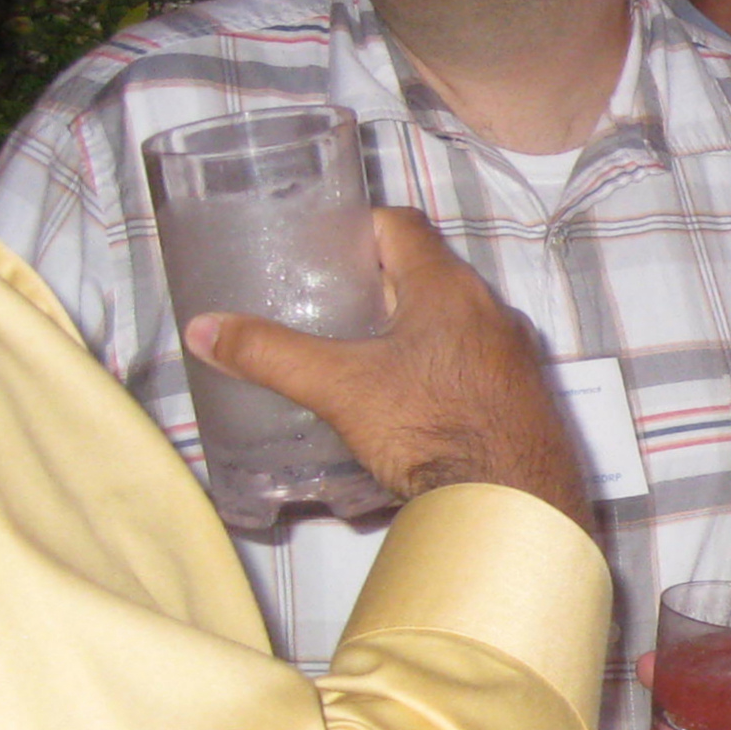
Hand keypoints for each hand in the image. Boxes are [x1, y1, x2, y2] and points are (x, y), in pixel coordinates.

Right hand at [183, 208, 588, 528]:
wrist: (512, 503)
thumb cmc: (431, 427)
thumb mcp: (338, 387)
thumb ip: (271, 355)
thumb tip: (206, 329)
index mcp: (449, 287)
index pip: (402, 226)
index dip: (359, 229)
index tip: (323, 250)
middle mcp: (492, 310)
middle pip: (428, 275)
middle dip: (378, 288)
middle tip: (327, 309)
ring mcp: (516, 354)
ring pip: (454, 324)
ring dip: (410, 333)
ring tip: (359, 359)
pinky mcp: (525, 396)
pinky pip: (475, 366)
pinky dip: (438, 371)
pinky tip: (407, 406)